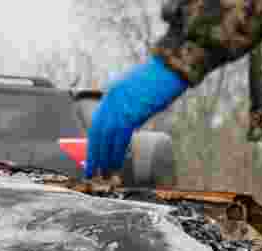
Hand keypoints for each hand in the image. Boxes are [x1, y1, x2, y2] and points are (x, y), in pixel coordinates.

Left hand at [85, 57, 186, 177]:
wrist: (171, 67)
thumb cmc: (160, 78)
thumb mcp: (136, 89)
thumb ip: (127, 104)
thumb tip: (125, 124)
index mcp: (111, 93)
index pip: (97, 122)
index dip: (94, 141)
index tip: (92, 155)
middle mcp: (111, 100)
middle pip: (97, 132)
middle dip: (93, 153)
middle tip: (90, 171)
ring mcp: (120, 106)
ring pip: (106, 137)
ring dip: (103, 158)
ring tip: (102, 174)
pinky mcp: (132, 112)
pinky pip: (120, 138)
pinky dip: (116, 153)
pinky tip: (114, 164)